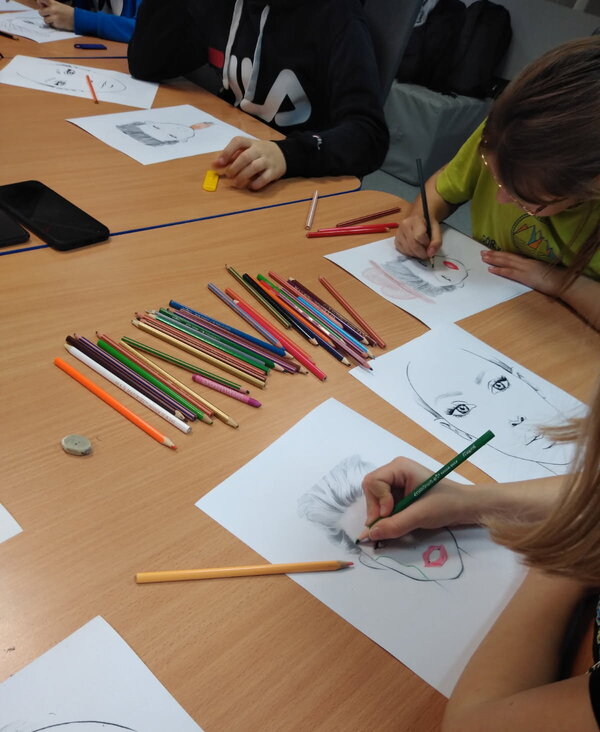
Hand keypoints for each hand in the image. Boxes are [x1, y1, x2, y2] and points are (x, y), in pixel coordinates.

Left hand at [38, 0, 74, 30]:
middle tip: (48, 14)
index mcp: (53, 3)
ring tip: (54, 19)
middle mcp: (53, 9)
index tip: (42, 5)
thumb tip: (40, 5)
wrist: (77, 18)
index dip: (40, 2)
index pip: (41, 0)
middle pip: (40, 12)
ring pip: (45, 20)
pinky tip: (59, 22)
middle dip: (43, 14)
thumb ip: (50, 5)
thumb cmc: (68, 12)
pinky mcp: (57, 24)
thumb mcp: (59, 5)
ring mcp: (54, 17)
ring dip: (48, 20)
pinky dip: (53, 24)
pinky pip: (51, 25)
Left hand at [213, 137, 285, 190]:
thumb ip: (232, 156)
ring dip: (243, 176)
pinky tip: (250, 186)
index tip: (219, 163)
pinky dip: (256, 184)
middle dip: (234, 167)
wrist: (283, 155)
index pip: (238, 142)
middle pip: (245, 156)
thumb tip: (214, 165)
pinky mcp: (274, 171)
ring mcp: (268, 160)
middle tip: (229, 175)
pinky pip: (265, 178)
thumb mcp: (247, 150)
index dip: (227, 152)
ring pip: (254, 167)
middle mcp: (260, 150)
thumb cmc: (259, 154)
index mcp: (251, 143)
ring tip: (236, 183)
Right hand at [358, 457, 474, 541]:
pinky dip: (387, 516)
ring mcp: (397, 482)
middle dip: (376, 508)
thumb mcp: (420, 515)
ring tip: (394, 524)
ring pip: (375, 499)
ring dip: (381, 514)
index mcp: (399, 467)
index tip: (390, 513)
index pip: (372, 482)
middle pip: (370, 489)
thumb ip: (394, 525)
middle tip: (386, 525)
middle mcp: (395, 472)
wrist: (466, 507)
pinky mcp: (400, 493)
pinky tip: (397, 522)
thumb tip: (369, 534)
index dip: (377, 500)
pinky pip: (383, 504)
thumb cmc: (446, 504)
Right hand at [395, 212, 441, 259]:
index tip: (429, 244)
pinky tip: (414, 249)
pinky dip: (410, 253)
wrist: (418, 218)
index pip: (419, 236)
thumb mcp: (437, 229)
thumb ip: (436, 241)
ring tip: (421, 249)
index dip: (426, 244)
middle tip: (426, 253)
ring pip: (408, 250)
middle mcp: (404, 226)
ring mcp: (398, 233)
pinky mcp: (396, 240)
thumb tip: (430, 254)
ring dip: (416, 254)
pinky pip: (403, 251)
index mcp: (416, 220)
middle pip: (413, 245)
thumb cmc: (428, 224)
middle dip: (421, 253)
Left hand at [481, 249, 566, 294]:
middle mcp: (527, 262)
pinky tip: (491, 269)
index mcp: (531, 261)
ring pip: (506, 262)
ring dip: (494, 259)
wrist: (562, 282)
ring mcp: (525, 268)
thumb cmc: (555, 278)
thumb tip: (524, 271)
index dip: (502, 253)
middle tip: (482, 252)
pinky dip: (500, 270)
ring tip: (483, 257)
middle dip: (494, 254)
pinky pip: (509, 272)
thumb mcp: (542, 271)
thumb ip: (532, 270)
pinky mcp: (525, 275)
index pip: (513, 256)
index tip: (492, 251)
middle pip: (508, 256)